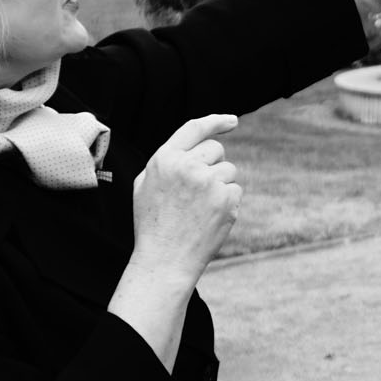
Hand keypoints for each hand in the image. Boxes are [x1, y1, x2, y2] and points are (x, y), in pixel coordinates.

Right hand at [129, 113, 241, 287]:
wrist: (165, 259)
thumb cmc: (153, 223)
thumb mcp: (145, 185)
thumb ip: (168, 161)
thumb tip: (193, 148)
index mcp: (165, 159)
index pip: (194, 128)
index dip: (216, 121)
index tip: (232, 121)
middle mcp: (187, 166)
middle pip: (216, 149)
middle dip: (212, 164)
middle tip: (199, 189)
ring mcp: (209, 182)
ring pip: (228, 170)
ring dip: (220, 185)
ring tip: (200, 208)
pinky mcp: (227, 199)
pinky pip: (235, 189)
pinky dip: (228, 202)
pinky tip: (210, 218)